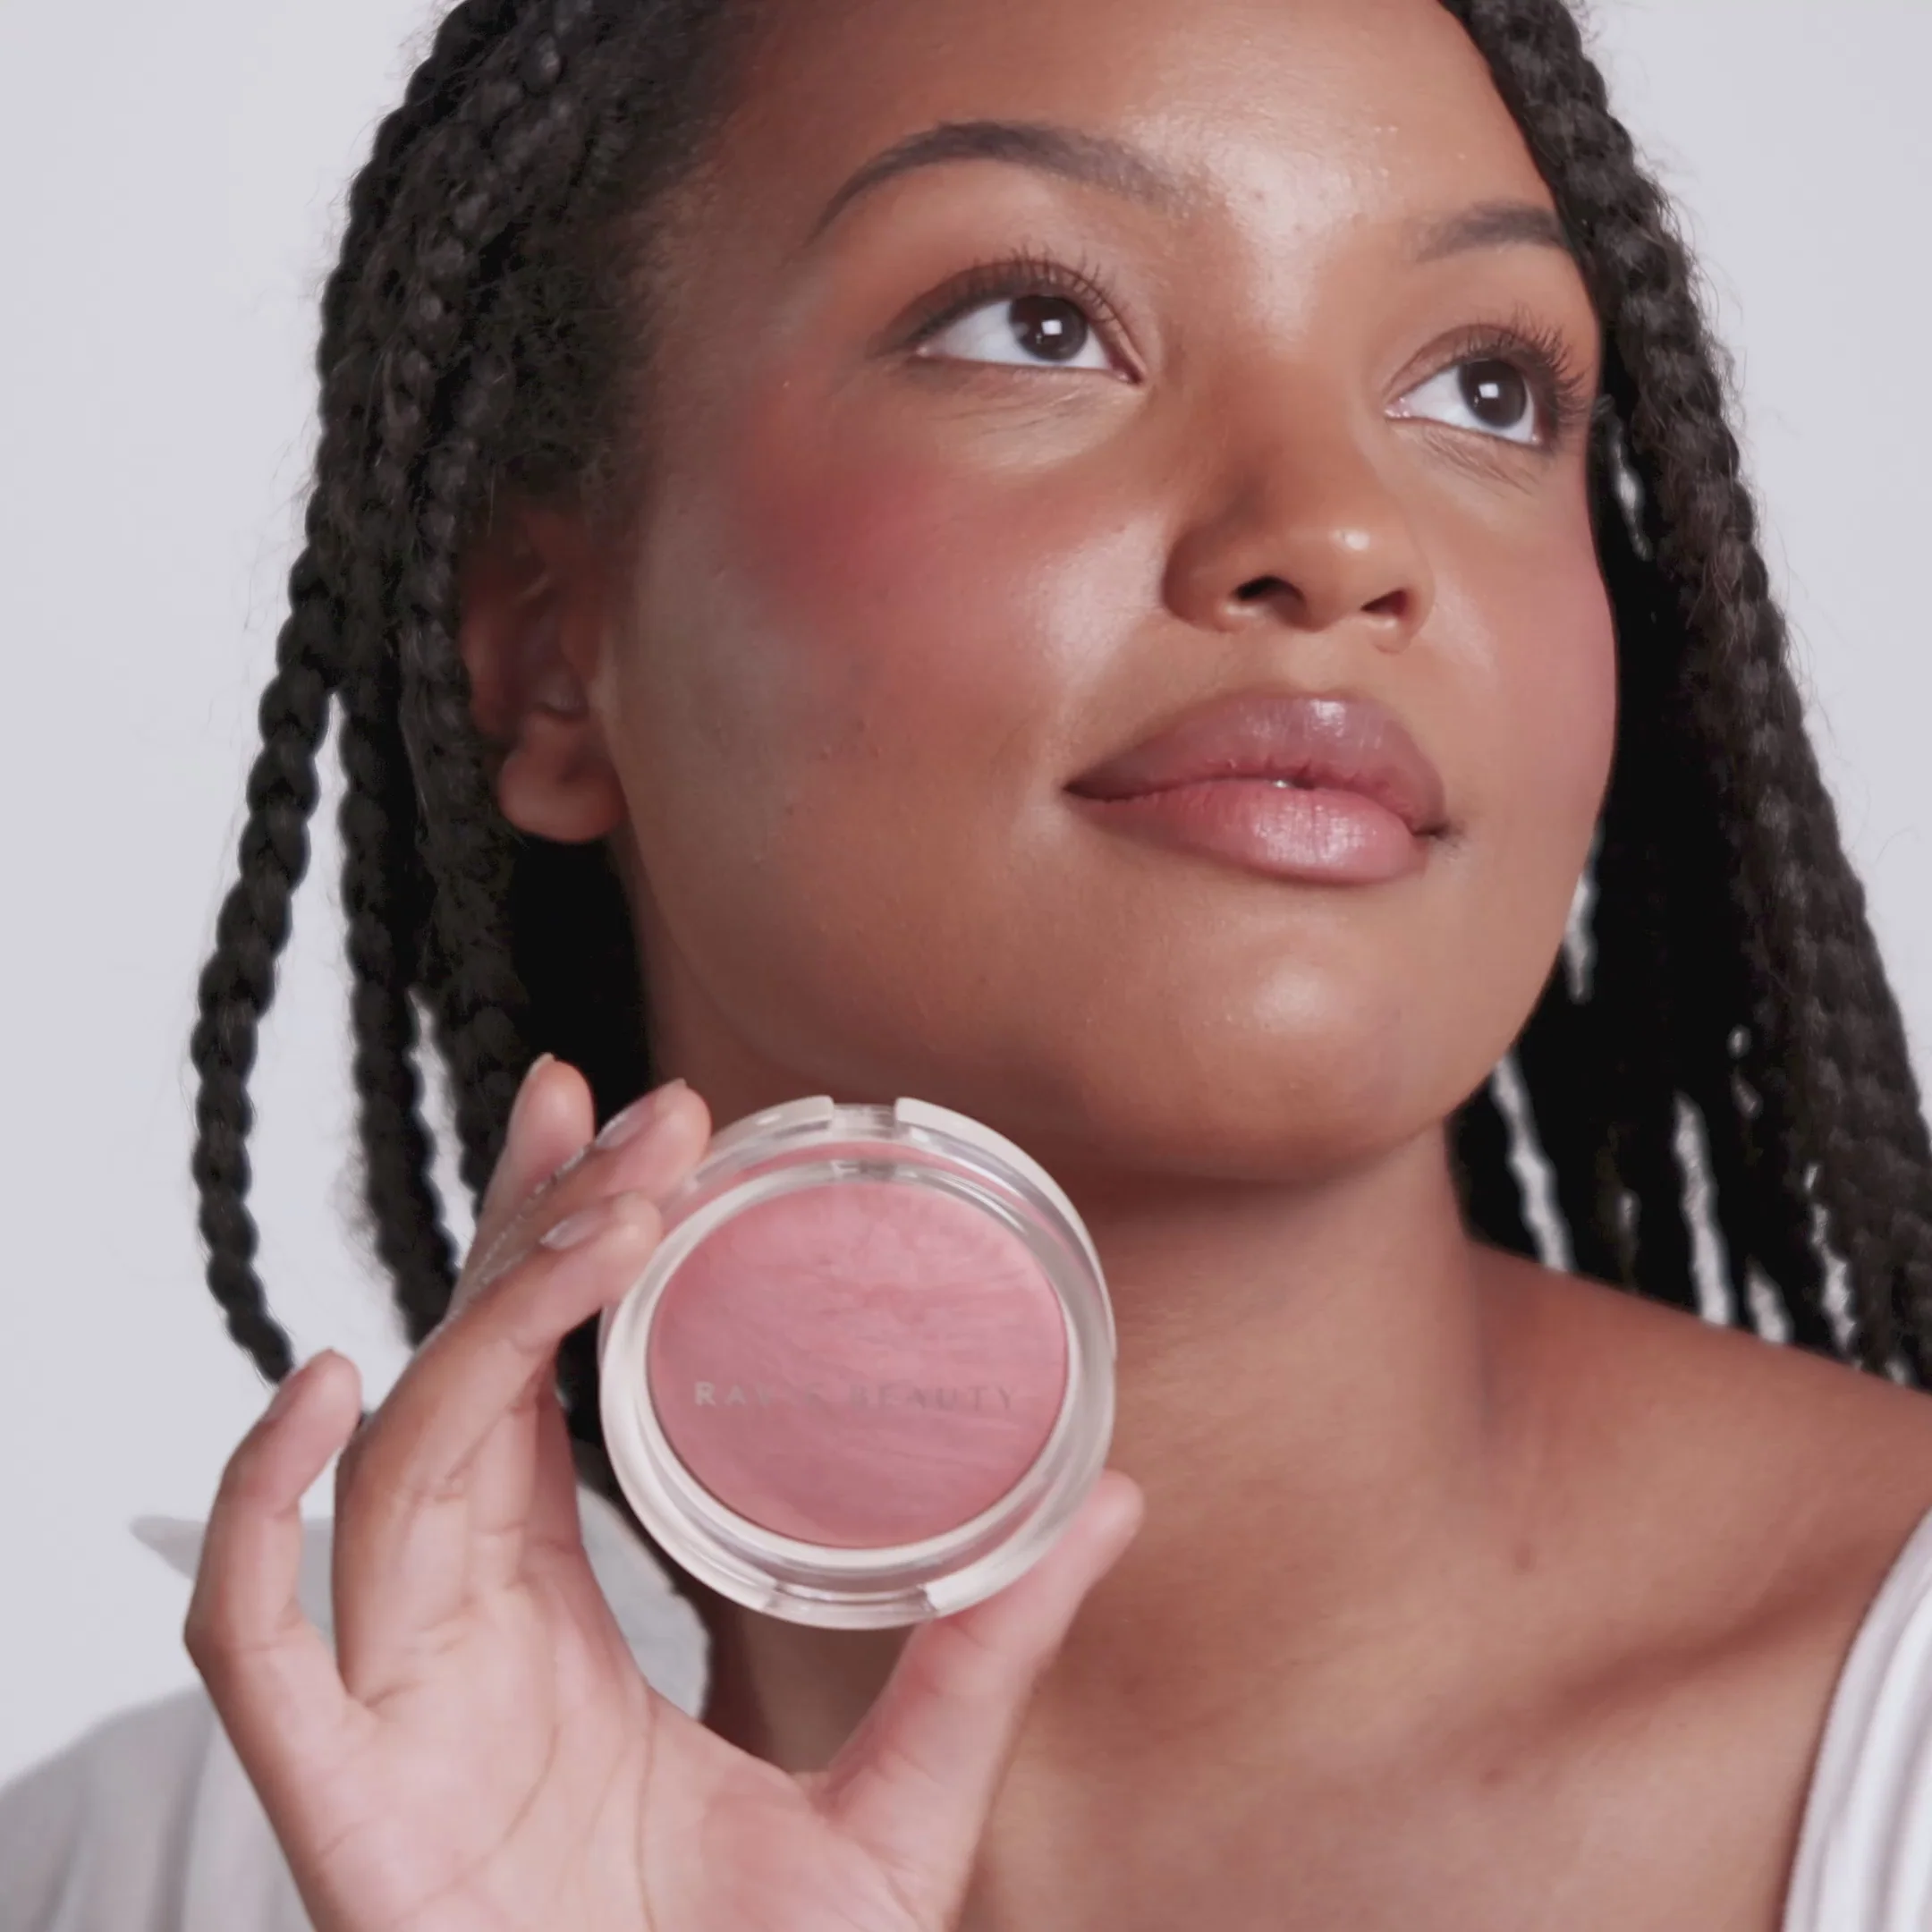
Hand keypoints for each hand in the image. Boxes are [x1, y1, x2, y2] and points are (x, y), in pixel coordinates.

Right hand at [187, 1057, 1144, 1931]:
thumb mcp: (896, 1808)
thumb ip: (983, 1661)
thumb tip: (1112, 1504)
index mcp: (553, 1620)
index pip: (536, 1391)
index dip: (568, 1255)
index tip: (651, 1135)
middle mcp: (461, 1635)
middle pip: (463, 1386)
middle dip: (527, 1234)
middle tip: (618, 1107)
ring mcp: (397, 1709)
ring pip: (400, 1469)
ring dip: (484, 1324)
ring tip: (595, 1213)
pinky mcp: (343, 1806)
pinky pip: (253, 1639)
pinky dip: (258, 1511)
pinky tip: (327, 1389)